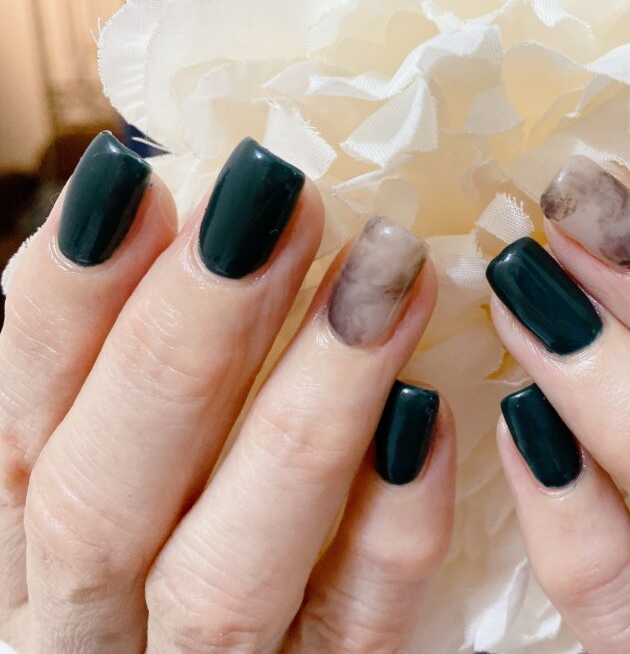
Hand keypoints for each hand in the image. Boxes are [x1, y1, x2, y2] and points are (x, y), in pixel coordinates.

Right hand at [0, 135, 453, 652]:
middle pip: (100, 498)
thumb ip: (140, 374)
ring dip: (307, 411)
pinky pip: (353, 633)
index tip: (145, 179)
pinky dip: (390, 528)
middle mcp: (87, 627)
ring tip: (388, 278)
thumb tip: (190, 206)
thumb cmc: (174, 543)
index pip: (17, 420)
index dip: (69, 300)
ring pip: (226, 572)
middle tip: (284, 202)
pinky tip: (431, 417)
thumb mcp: (127, 463)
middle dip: (190, 339)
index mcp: (27, 549)